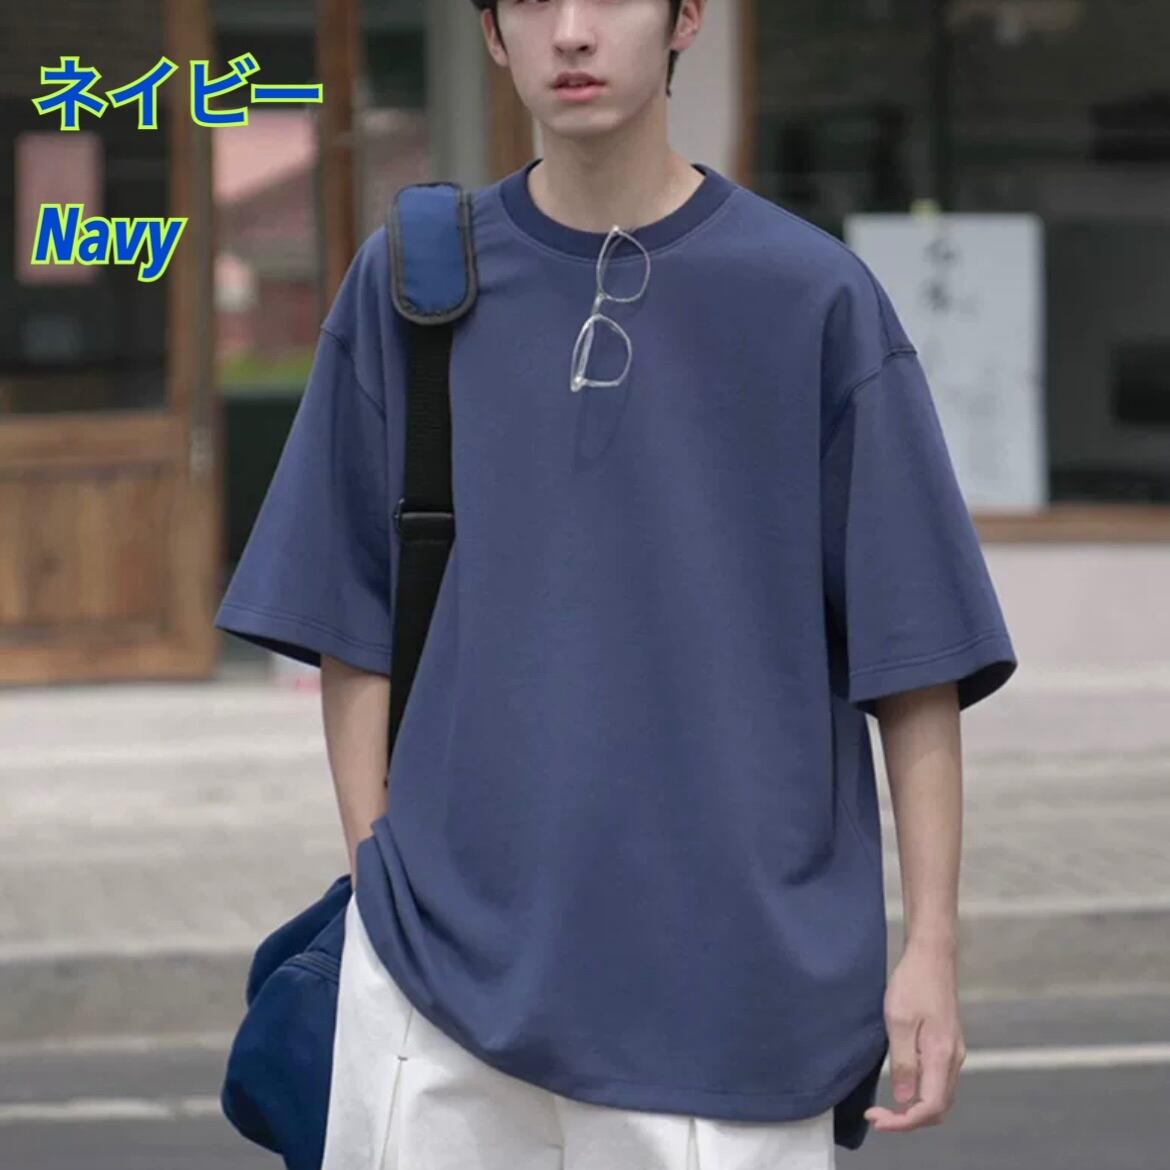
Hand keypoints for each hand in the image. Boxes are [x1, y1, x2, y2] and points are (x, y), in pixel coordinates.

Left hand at [865, 940, 965, 1131]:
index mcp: (942, 1055)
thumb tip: (905, 1100)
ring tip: (885, 1108)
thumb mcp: (899, 1021)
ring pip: (940, 1096)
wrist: (932, 956)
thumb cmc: (913, 982)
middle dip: (908, 1120)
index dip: (904, 1122)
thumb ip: (904, 1062)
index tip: (877, 1120)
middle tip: (877, 1117)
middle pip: (938, 1108)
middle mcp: (953, 1058)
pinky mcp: (948, 1044)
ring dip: (914, 1109)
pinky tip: (902, 1086)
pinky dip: (921, 1093)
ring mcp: (953, 1051)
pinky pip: (938, 1080)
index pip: (930, 1107)